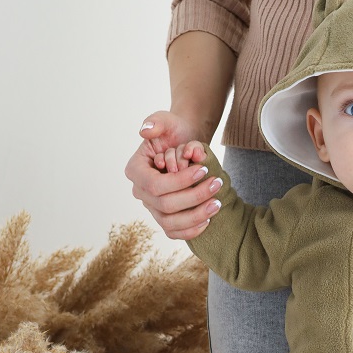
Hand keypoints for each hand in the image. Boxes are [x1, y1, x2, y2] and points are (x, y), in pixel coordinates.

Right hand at [125, 113, 221, 239]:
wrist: (186, 142)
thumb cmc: (175, 131)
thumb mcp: (166, 120)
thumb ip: (156, 122)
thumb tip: (146, 131)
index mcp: (136, 171)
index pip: (154, 185)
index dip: (180, 181)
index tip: (203, 170)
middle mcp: (140, 192)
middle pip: (164, 205)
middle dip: (194, 196)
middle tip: (217, 184)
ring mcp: (152, 207)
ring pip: (169, 223)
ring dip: (195, 216)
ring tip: (217, 204)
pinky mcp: (165, 217)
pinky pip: (174, 232)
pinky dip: (191, 230)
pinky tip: (208, 220)